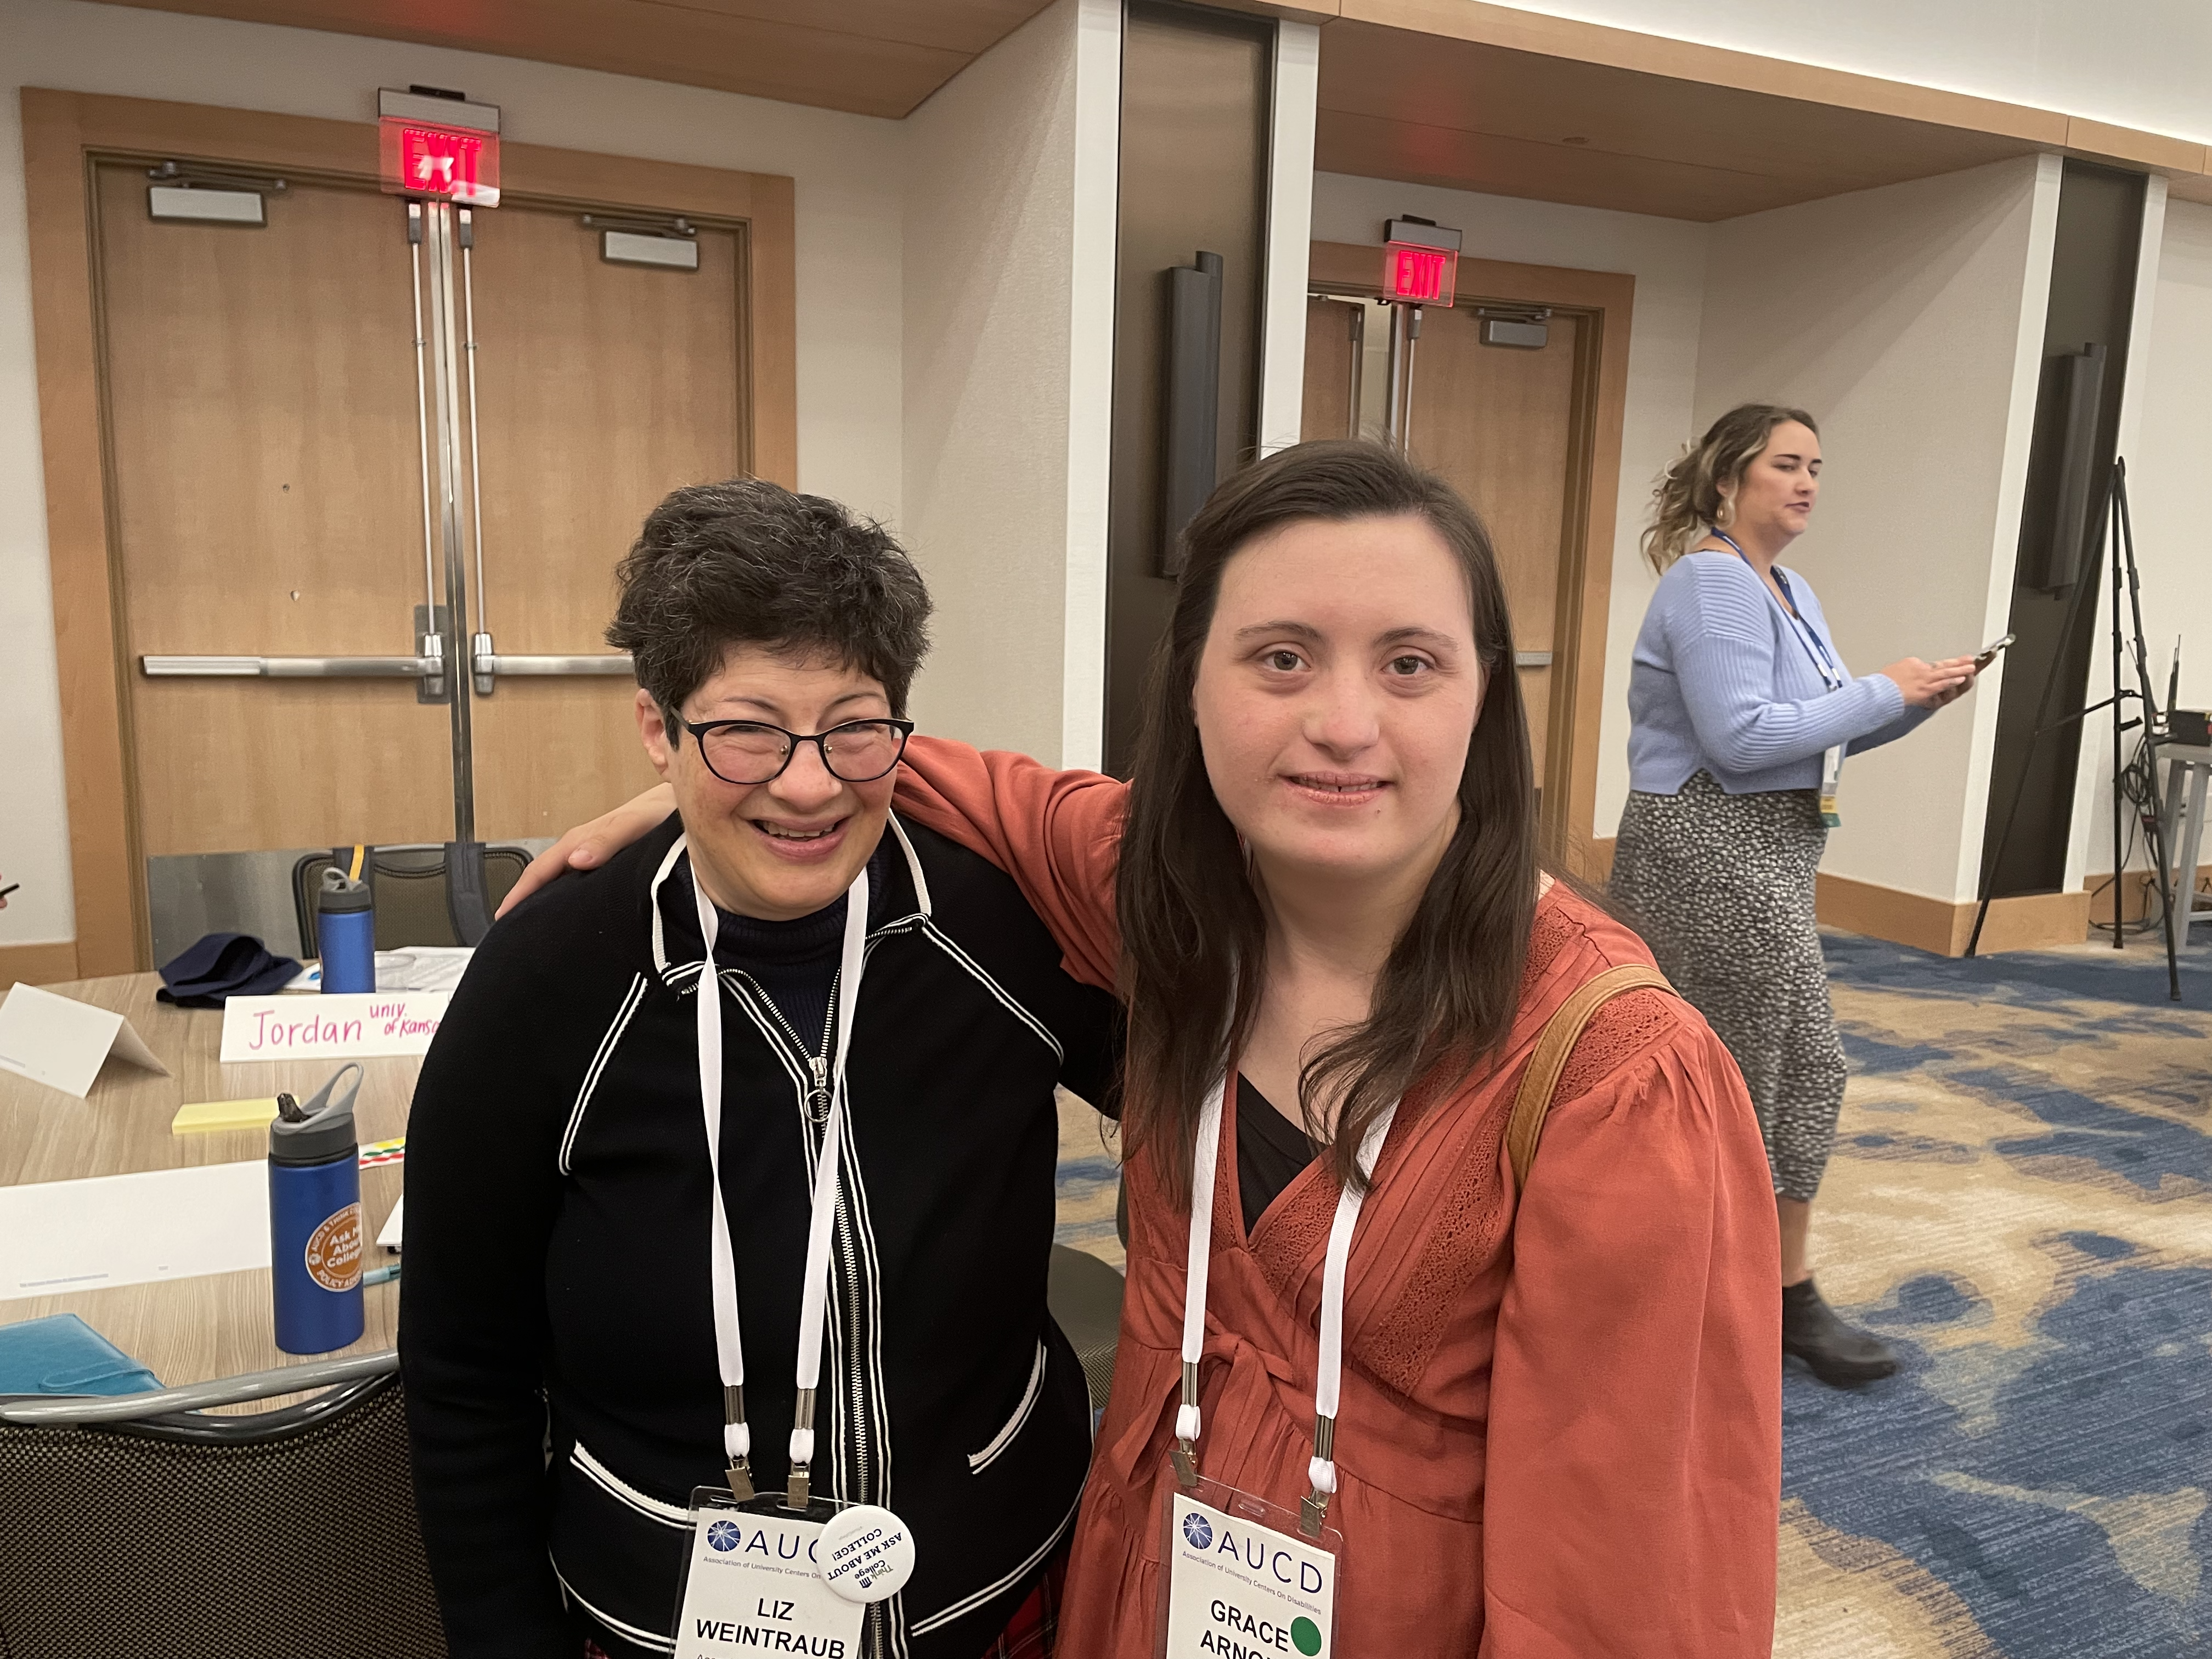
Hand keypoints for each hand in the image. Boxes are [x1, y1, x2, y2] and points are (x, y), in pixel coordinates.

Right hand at [498, 783, 675, 916]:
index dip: (520, 893)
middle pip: (547, 877)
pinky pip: (584, 882)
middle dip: (528, 901)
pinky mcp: (616, 864)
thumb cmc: (664, 811)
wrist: (689, 803)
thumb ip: (608, 838)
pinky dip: (573, 897)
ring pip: (564, 880)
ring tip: (540, 927)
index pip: (541, 869)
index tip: (504, 916)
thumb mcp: (636, 822)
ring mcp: (600, 856)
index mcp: (583, 840)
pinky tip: (579, 913)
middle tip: (515, 931)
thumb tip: (576, 860)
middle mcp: (587, 849)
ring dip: (548, 900)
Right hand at [1881, 656, 1975, 710]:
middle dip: (1957, 662)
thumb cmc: (1880, 685)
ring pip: (1945, 673)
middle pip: (1941, 665)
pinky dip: (1952, 680)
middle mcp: (1919, 668)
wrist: (1877, 692)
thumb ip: (1904, 673)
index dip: (1942, 666)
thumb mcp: (1892, 672)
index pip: (1929, 665)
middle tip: (1968, 659)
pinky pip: (1941, 684)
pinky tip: (1961, 678)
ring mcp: (1923, 679)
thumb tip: (1908, 677)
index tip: (1951, 665)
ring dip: (1959, 670)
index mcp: (1911, 663)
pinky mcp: (1924, 689)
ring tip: (1970, 667)